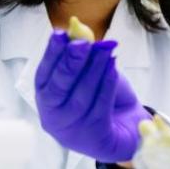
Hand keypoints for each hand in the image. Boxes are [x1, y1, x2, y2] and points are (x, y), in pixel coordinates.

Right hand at [34, 32, 150, 162]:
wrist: (126, 131)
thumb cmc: (101, 98)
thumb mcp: (90, 74)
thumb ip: (83, 56)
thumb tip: (78, 30)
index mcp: (46, 100)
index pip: (43, 76)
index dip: (51, 54)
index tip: (60, 33)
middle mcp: (53, 118)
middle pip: (58, 89)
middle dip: (70, 63)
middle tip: (83, 43)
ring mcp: (72, 132)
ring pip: (80, 98)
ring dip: (93, 71)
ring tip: (105, 50)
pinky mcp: (93, 139)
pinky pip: (99, 109)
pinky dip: (106, 86)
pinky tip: (112, 68)